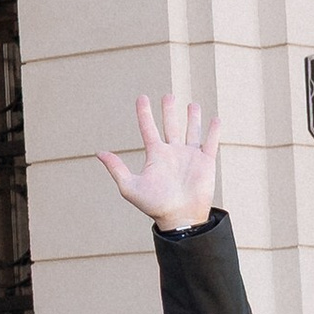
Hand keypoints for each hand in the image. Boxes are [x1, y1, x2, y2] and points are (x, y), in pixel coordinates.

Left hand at [98, 92, 219, 232]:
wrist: (179, 218)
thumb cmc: (154, 205)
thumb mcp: (130, 186)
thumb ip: (116, 168)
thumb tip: (99, 153)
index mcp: (155, 155)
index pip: (148, 128)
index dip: (144, 113)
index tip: (142, 97)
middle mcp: (173, 153)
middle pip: (170, 125)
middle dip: (169, 110)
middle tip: (168, 95)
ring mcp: (190, 156)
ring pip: (191, 131)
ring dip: (192, 118)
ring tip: (192, 104)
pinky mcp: (205, 162)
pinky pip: (210, 143)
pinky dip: (213, 131)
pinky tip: (215, 119)